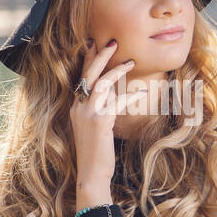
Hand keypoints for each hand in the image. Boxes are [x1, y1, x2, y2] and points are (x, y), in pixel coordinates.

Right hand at [69, 38, 149, 205]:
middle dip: (99, 55)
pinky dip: (130, 95)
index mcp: (75, 108)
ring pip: (101, 83)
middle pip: (87, 74)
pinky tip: (141, 91)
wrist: (90, 174)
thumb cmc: (96, 155)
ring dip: (116, 70)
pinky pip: (116, 101)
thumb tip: (113, 99)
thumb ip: (99, 113)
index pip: (81, 78)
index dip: (88, 60)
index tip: (95, 44)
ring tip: (130, 61)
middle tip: (112, 42)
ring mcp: (87, 114)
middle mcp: (78, 108)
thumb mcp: (93, 130)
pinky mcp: (100, 121)